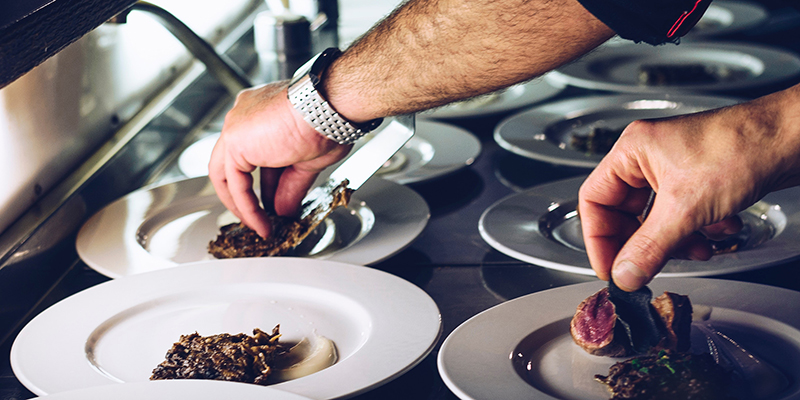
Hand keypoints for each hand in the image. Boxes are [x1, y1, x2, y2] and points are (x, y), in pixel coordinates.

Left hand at [208, 81, 350, 237]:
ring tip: (260, 226)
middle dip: (246, 195)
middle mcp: (245, 116)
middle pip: (235, 164)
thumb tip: (285, 209)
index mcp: (263, 112)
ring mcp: (236, 127)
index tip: (274, 202)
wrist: (328, 108)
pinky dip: (247, 207)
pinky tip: (261, 222)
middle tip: (259, 217)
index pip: (257, 154)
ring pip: (228, 174)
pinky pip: (235, 183)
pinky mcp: (234, 142)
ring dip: (243, 205)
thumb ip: (291, 185)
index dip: (266, 183)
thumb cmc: (328, 119)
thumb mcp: (309, 160)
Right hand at [578, 89, 799, 290]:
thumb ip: (649, 248)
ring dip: (675, 241)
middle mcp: (649, 157)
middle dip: (644, 243)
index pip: (594, 200)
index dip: (598, 239)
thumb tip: (624, 275)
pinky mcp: (700, 180)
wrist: (792, 137)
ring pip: (657, 219)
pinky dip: (697, 231)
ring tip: (696, 249)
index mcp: (632, 151)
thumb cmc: (743, 146)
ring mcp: (675, 168)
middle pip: (626, 213)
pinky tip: (718, 232)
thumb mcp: (686, 208)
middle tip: (648, 268)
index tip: (610, 268)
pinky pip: (683, 216)